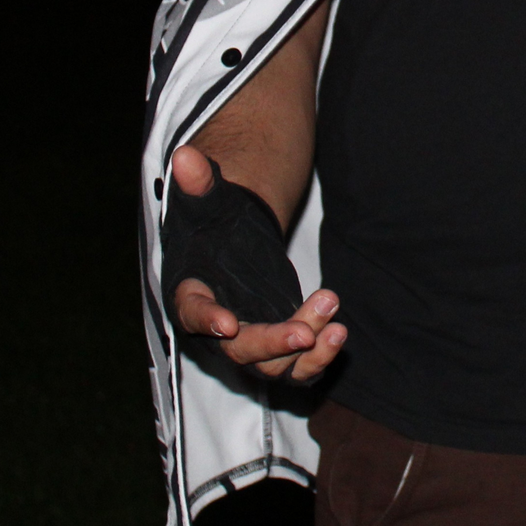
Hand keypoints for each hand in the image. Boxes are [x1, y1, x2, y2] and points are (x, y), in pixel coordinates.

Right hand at [168, 145, 347, 381]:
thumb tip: (186, 155)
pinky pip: (296, 369)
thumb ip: (199, 183)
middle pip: (239, 351)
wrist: (234, 245)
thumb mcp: (207, 201)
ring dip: (304, 350)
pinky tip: (339, 334)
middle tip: (304, 331)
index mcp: (191, 295)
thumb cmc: (213, 224)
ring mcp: (250, 345)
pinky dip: (318, 358)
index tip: (228, 322)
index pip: (191, 313)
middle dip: (272, 343)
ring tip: (335, 324)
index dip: (206, 320)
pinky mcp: (279, 350)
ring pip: (273, 366)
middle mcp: (218, 331)